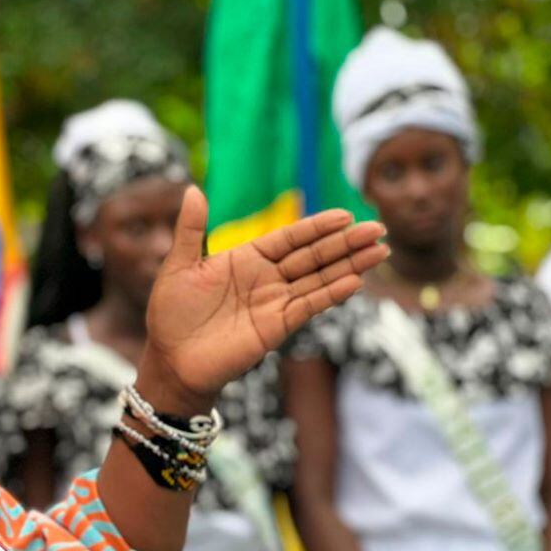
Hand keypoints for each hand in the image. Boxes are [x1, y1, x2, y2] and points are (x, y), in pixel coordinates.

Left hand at [138, 186, 387, 410]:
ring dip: (350, 265)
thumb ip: (190, 230)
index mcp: (245, 259)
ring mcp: (274, 302)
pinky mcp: (276, 327)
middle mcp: (266, 279)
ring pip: (319, 279)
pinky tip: (355, 282)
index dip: (317, 227)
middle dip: (345, 243)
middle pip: (313, 256)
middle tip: (378, 228)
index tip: (345, 215)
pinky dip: (331, 294)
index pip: (290, 238)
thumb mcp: (178, 266)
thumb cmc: (170, 314)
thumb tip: (192, 189)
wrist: (170, 361)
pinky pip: (309, 306)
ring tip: (380, 251)